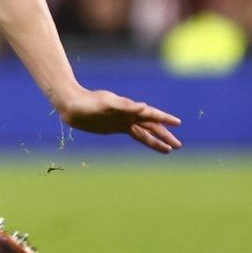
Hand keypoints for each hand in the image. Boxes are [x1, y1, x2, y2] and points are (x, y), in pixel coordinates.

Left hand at [55, 87, 182, 152]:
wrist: (72, 106)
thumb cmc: (88, 102)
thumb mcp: (106, 103)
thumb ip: (124, 106)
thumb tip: (144, 106)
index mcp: (128, 108)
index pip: (151, 114)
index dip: (164, 119)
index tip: (178, 123)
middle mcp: (128, 115)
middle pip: (151, 126)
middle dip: (165, 135)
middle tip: (179, 145)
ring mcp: (122, 121)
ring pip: (145, 132)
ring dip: (157, 140)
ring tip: (169, 149)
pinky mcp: (115, 127)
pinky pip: (134, 134)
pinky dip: (143, 137)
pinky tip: (149, 140)